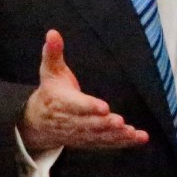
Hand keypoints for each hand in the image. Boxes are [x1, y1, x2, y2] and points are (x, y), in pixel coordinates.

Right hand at [18, 30, 148, 152]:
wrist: (37, 123)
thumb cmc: (50, 92)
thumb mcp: (49, 71)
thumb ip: (53, 53)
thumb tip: (52, 32)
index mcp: (62, 102)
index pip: (76, 105)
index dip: (89, 107)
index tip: (104, 107)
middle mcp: (71, 121)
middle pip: (89, 124)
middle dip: (105, 124)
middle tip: (120, 122)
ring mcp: (80, 133)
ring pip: (99, 137)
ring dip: (116, 136)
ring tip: (132, 133)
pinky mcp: (89, 141)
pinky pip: (106, 144)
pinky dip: (122, 143)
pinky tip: (139, 138)